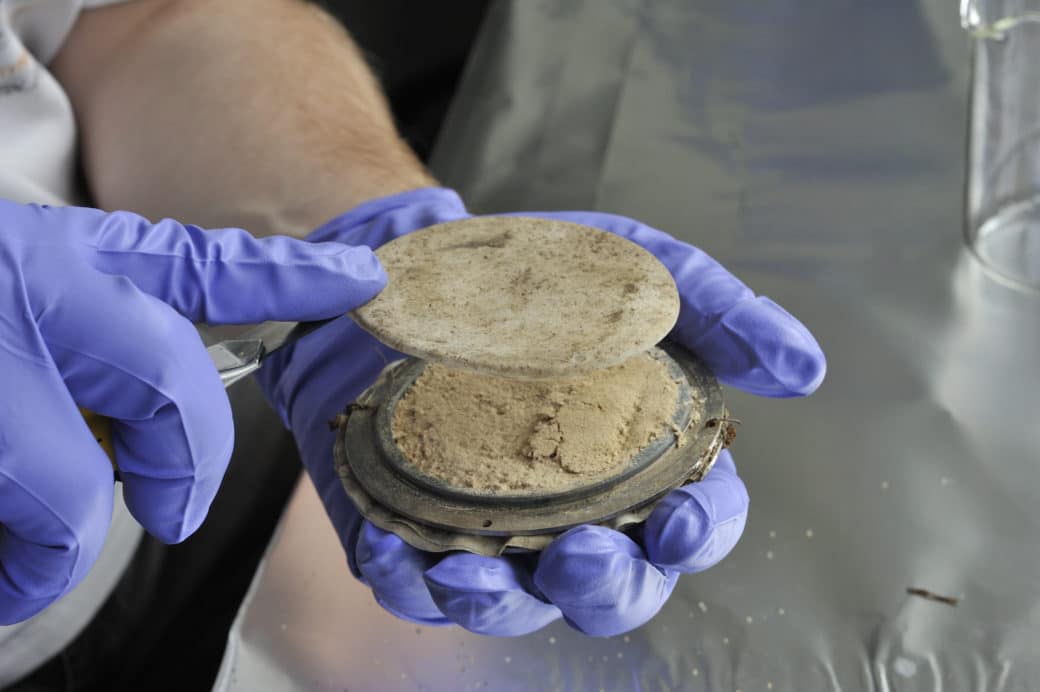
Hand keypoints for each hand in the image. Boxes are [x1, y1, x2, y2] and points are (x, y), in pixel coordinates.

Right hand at [0, 200, 384, 623]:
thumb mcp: (23, 287)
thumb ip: (102, 332)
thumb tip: (167, 431)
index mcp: (56, 258)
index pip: (203, 263)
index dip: (291, 274)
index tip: (361, 281)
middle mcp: (25, 299)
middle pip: (169, 391)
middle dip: (181, 470)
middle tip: (168, 505)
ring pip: (61, 500)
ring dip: (49, 552)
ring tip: (26, 554)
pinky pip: (6, 545)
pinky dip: (5, 574)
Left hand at [258, 188, 824, 636]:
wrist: (430, 256)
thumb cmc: (547, 270)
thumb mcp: (642, 270)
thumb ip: (723, 314)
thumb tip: (805, 371)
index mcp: (641, 459)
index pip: (693, 522)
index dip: (698, 537)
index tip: (678, 524)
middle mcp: (574, 506)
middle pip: (612, 587)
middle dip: (606, 590)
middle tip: (580, 558)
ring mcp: (493, 522)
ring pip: (513, 603)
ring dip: (499, 605)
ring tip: (469, 575)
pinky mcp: (414, 521)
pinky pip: (411, 579)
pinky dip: (403, 580)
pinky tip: (389, 551)